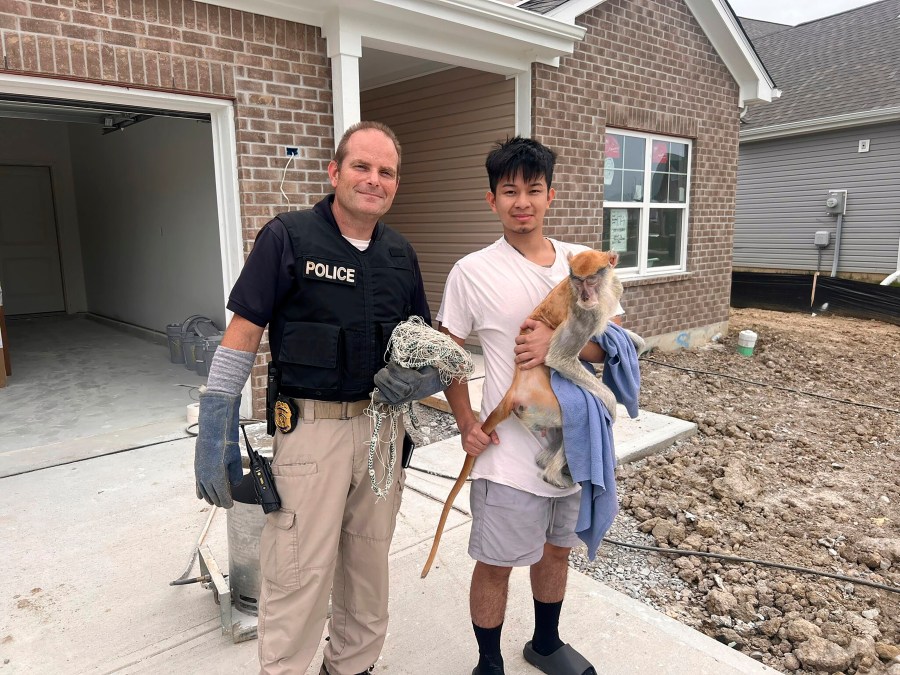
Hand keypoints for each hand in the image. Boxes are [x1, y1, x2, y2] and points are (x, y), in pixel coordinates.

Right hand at [194, 391, 242, 507]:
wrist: (213, 432)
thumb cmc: (226, 444)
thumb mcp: (235, 460)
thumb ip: (235, 475)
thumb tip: (234, 484)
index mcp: (217, 477)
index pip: (222, 496)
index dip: (226, 502)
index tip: (230, 505)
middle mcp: (207, 478)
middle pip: (213, 496)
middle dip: (219, 501)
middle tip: (224, 503)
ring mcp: (200, 473)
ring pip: (204, 491)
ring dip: (210, 497)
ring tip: (215, 501)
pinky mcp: (197, 468)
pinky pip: (198, 484)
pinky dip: (200, 491)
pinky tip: (201, 496)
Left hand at [373, 363, 443, 405]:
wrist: (432, 385)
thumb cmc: (426, 371)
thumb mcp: (421, 362)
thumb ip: (408, 360)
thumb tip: (396, 357)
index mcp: (414, 380)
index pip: (394, 369)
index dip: (391, 364)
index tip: (393, 363)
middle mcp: (407, 391)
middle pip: (386, 379)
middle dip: (383, 372)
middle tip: (385, 369)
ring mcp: (401, 398)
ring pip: (382, 387)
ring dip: (379, 380)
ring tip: (383, 376)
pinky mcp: (397, 402)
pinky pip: (382, 399)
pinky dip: (376, 395)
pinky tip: (371, 393)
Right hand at [458, 417, 498, 457]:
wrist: (466, 426)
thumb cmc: (476, 427)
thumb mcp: (486, 427)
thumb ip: (493, 435)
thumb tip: (497, 442)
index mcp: (475, 431)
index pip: (486, 440)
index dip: (488, 439)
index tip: (486, 437)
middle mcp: (469, 437)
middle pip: (483, 446)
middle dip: (485, 444)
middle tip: (483, 440)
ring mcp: (466, 443)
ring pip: (479, 451)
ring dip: (481, 448)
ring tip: (479, 442)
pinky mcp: (465, 448)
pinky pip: (474, 454)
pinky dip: (477, 451)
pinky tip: (476, 446)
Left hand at [514, 319, 551, 369]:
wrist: (558, 341)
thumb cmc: (548, 333)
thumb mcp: (539, 324)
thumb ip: (528, 322)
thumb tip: (521, 326)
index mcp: (528, 338)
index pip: (517, 340)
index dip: (518, 341)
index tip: (520, 342)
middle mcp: (529, 346)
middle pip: (517, 349)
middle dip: (517, 350)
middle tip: (519, 351)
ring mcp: (533, 354)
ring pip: (520, 358)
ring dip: (517, 359)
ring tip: (517, 359)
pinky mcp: (538, 360)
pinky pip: (529, 365)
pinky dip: (523, 367)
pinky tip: (521, 367)